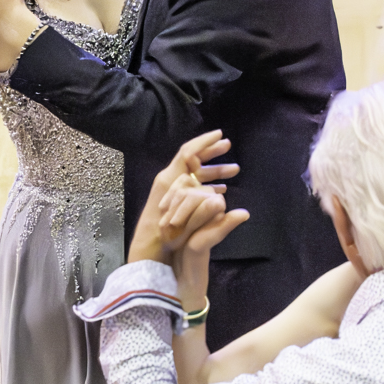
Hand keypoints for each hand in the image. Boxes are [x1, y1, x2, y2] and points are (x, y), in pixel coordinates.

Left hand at [127, 130, 240, 262]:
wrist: (148, 249)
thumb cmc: (164, 234)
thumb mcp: (185, 220)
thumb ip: (206, 211)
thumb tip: (227, 203)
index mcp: (171, 180)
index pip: (188, 152)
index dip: (204, 142)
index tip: (220, 134)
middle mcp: (170, 180)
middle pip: (193, 159)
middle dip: (211, 151)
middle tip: (228, 145)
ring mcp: (172, 189)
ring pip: (195, 174)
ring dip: (214, 170)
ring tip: (235, 170)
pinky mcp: (174, 199)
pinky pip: (193, 186)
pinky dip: (207, 185)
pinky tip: (222, 189)